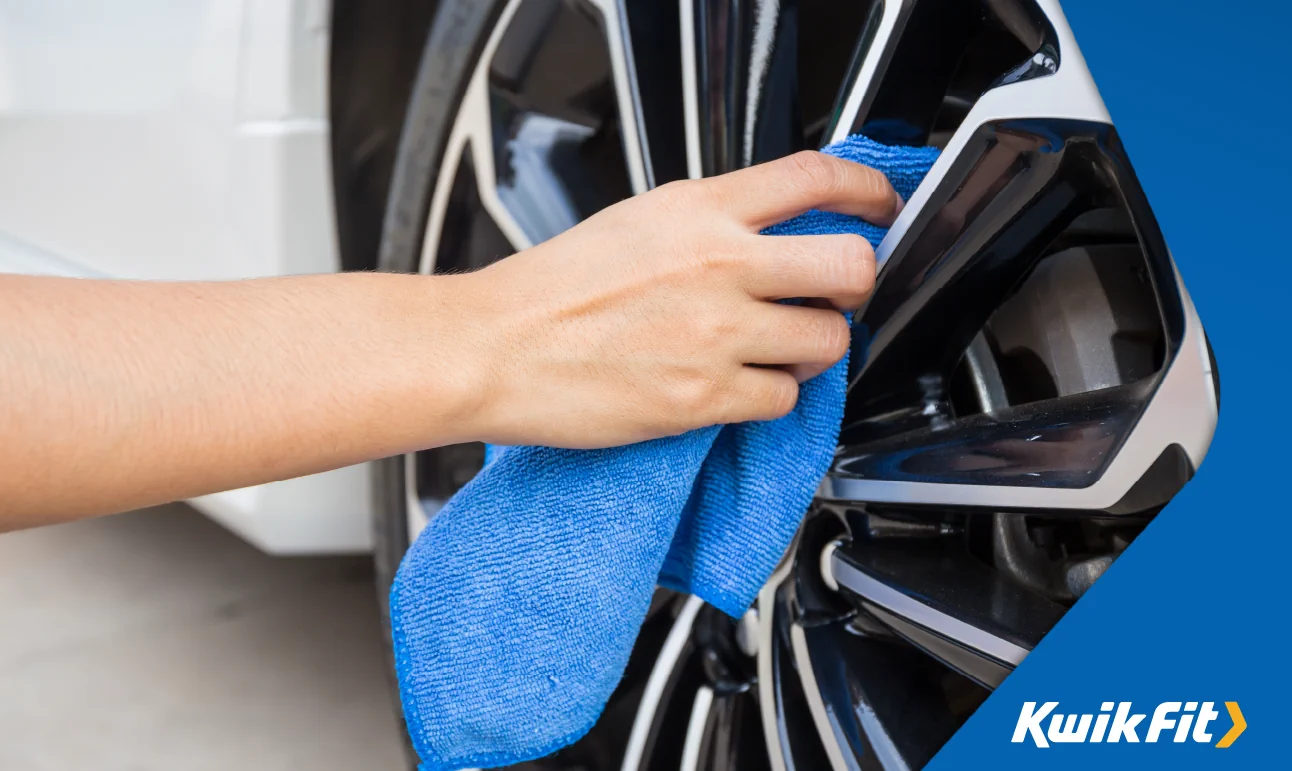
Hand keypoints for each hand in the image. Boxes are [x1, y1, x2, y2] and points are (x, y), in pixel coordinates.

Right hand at [454, 151, 902, 448]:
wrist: (496, 348)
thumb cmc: (551, 291)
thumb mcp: (636, 223)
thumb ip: (709, 221)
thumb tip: (768, 232)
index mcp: (699, 210)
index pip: (816, 178)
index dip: (867, 191)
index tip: (880, 207)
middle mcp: (719, 264)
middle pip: (850, 264)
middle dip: (859, 283)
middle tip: (840, 294)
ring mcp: (717, 332)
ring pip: (828, 341)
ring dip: (814, 348)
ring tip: (777, 349)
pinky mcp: (705, 395)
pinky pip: (784, 398)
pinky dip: (772, 395)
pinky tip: (739, 385)